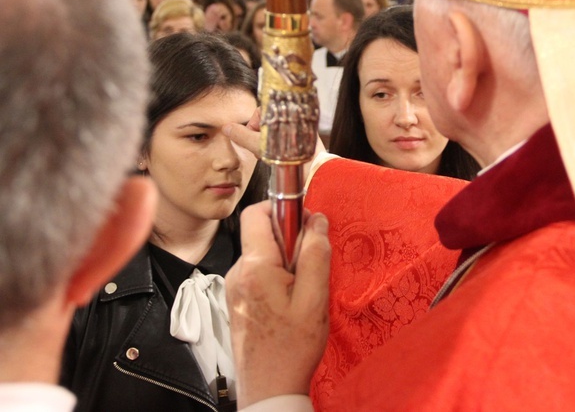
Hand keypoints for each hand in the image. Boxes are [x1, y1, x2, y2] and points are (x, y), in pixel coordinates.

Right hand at [223, 106, 327, 174]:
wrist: (312, 168)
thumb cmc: (288, 154)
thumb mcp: (258, 144)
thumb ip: (241, 135)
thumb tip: (226, 128)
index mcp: (283, 109)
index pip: (261, 111)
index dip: (253, 125)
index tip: (252, 138)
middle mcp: (294, 115)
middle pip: (268, 122)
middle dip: (260, 137)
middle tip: (260, 149)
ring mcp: (301, 126)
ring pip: (277, 131)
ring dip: (269, 143)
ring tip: (270, 154)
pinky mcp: (306, 137)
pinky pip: (287, 138)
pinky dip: (280, 146)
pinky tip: (280, 157)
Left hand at [226, 201, 330, 406]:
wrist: (269, 389)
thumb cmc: (292, 347)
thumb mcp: (314, 298)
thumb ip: (315, 254)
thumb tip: (316, 219)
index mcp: (254, 267)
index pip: (256, 213)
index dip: (282, 209)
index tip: (305, 224)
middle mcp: (237, 272)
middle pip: (261, 234)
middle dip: (289, 240)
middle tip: (310, 265)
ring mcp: (234, 288)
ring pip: (262, 255)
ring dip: (284, 261)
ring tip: (302, 290)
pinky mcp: (237, 301)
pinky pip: (258, 274)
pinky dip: (276, 277)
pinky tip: (291, 302)